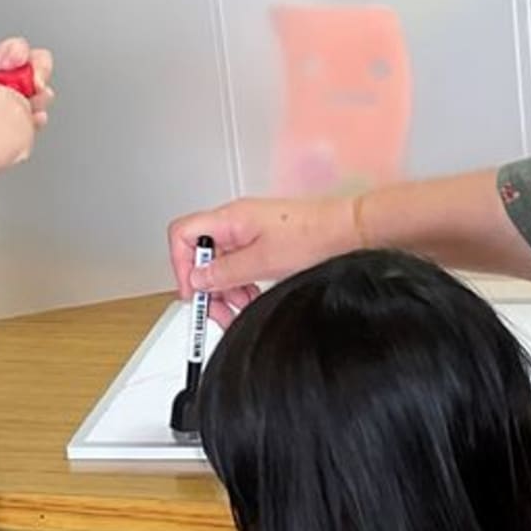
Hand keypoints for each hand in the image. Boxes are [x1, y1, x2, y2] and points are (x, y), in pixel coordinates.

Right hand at [167, 197, 359, 327]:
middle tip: (217, 311)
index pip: (183, 234)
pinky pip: (240, 264)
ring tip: (240, 307)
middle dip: (206, 285)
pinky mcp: (264, 241)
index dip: (181, 265)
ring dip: (226, 289)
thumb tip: (197, 280)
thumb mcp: (262, 262)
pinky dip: (241, 283)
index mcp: (230, 219)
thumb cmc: (314, 238)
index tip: (193, 292)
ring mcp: (250, 231)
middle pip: (201, 253)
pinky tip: (251, 297)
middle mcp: (236, 221)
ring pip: (221, 262)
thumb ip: (225, 272)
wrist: (349, 232)